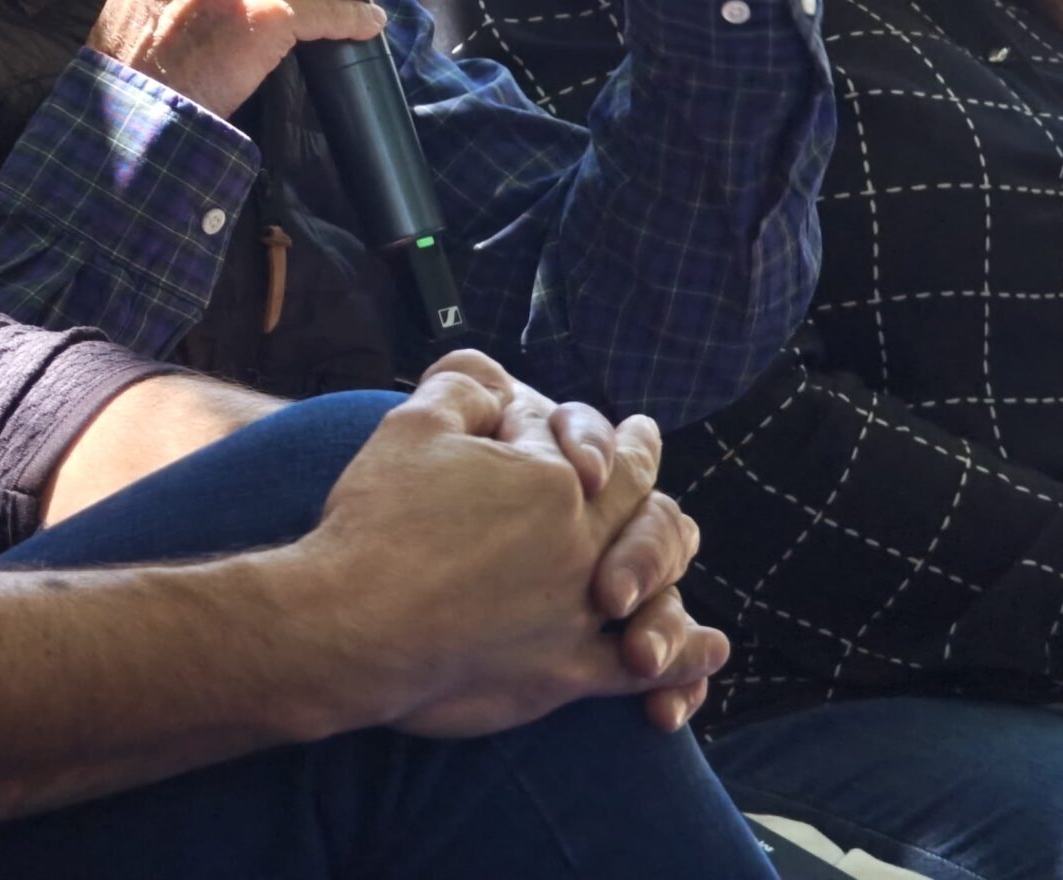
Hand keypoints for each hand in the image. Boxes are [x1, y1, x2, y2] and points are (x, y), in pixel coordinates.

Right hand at [279, 351, 725, 739]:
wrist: (353, 624)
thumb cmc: (377, 522)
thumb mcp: (413, 426)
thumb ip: (463, 391)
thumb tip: (495, 388)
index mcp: (552, 481)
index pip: (602, 450)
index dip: (613, 436)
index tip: (627, 428)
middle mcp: (580, 545)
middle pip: (639, 508)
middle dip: (645, 476)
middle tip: (649, 451)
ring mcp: (578, 614)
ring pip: (654, 585)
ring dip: (669, 559)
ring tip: (685, 546)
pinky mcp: (563, 674)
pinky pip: (641, 669)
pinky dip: (682, 659)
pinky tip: (709, 650)